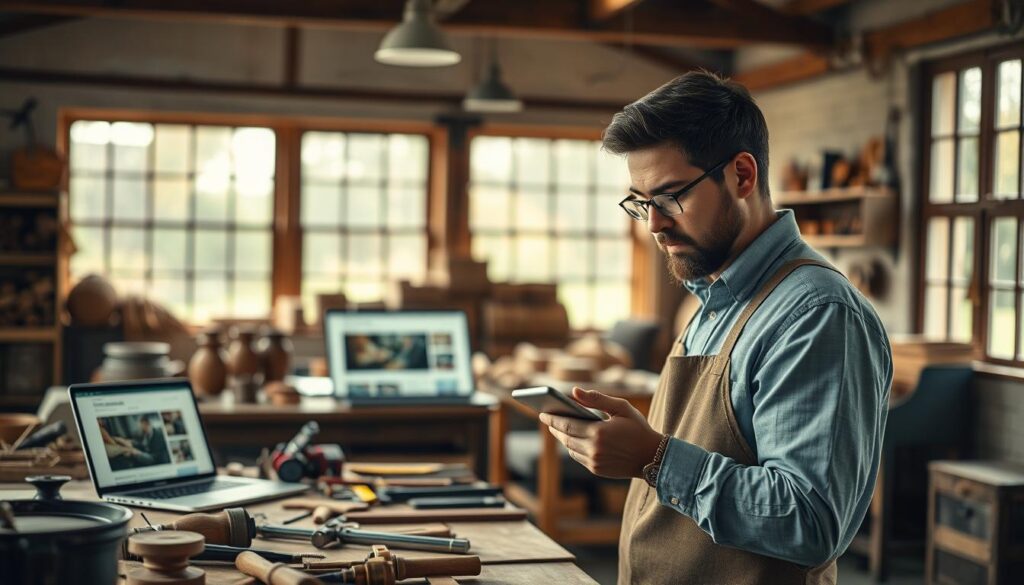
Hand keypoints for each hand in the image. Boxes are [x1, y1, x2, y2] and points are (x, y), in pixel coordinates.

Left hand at [539, 387, 662, 478]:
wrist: (653, 457)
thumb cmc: (638, 428)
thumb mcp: (621, 407)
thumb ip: (596, 398)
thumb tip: (573, 391)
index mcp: (598, 432)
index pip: (566, 424)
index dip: (552, 418)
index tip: (541, 412)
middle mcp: (594, 449)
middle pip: (565, 437)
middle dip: (554, 427)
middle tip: (547, 418)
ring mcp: (594, 462)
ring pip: (570, 448)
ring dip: (562, 438)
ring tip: (558, 428)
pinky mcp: (597, 470)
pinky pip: (578, 457)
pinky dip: (572, 447)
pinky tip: (572, 439)